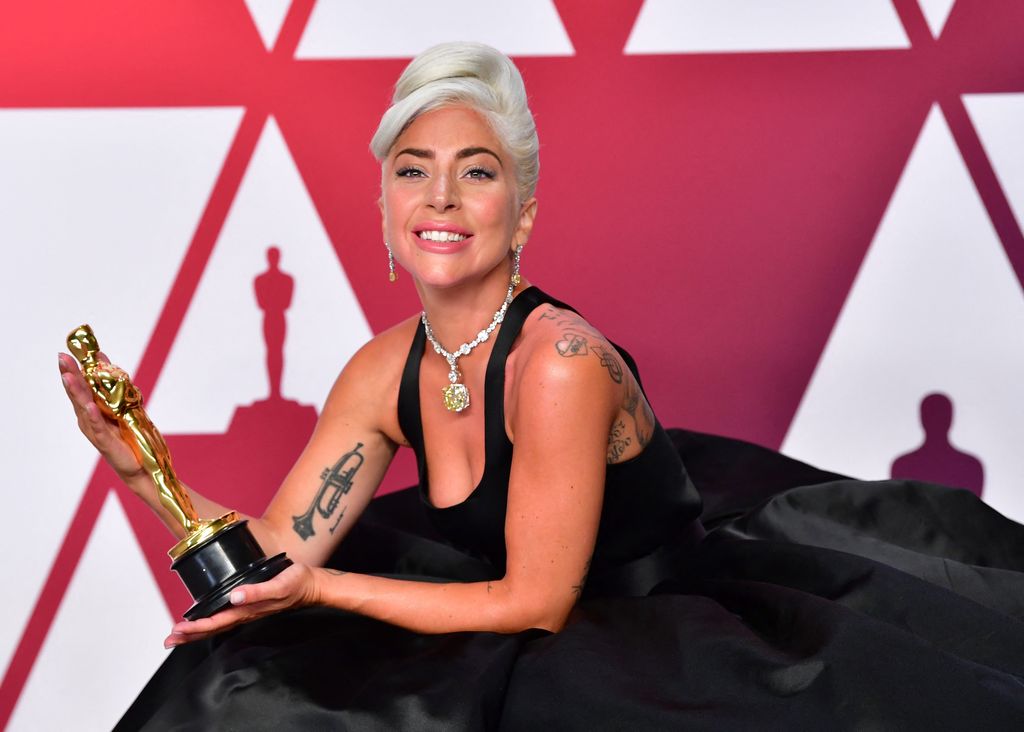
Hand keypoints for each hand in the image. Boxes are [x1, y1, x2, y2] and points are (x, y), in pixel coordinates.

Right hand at [58, 352, 144, 482]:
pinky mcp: (105, 442)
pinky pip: (98, 426)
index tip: (66, 352)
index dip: (73, 370)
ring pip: (83, 408)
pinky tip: (89, 406)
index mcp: (92, 409)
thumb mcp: (120, 404)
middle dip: (69, 375)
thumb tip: (101, 357)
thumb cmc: (128, 434)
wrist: (140, 464)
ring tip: (68, 376)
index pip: (80, 386)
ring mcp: (95, 430)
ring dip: (76, 392)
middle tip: (61, 358)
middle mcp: (88, 419)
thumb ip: (109, 383)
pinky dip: (93, 416)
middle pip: (77, 394)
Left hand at [164, 563, 320, 647]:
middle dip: (190, 635)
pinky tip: (205, 620)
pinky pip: (226, 616)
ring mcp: (248, 611)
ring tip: (178, 634)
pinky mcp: (251, 604)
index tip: (177, 630)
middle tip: (168, 640)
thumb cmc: (297, 583)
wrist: (313, 585)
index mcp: (248, 610)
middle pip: (213, 628)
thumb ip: (258, 591)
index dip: (196, 627)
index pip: (217, 622)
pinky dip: (211, 621)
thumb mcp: (280, 585)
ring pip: (218, 624)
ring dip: (197, 630)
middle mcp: (245, 613)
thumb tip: (235, 597)